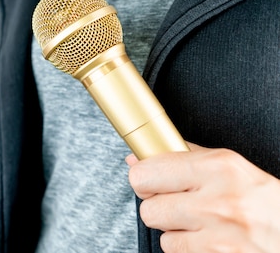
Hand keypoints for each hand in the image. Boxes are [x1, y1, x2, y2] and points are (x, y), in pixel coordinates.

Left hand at [127, 144, 279, 252]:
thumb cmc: (263, 202)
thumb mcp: (230, 168)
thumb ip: (183, 158)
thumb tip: (137, 157)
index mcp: (219, 166)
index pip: (147, 172)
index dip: (144, 178)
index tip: (151, 181)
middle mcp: (219, 199)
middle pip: (149, 206)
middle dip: (158, 206)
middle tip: (177, 204)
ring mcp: (220, 233)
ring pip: (161, 233)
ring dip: (174, 230)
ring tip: (199, 223)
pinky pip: (176, 251)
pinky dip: (186, 248)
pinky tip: (207, 238)